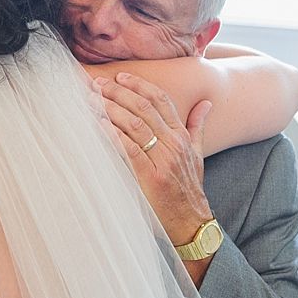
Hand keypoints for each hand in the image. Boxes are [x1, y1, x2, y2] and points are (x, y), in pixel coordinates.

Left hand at [96, 72, 212, 244]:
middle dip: (118, 92)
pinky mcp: (150, 176)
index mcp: (182, 136)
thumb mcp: (198, 154)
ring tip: (92, 100)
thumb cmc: (190, 188)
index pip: (161, 100)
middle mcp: (173, 143)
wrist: (192, 222)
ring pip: (135, 124)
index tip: (120, 76)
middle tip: (97, 84)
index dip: (140, 85)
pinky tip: (99, 125)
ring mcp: (163, 159)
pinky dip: (114, 135)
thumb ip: (197, 126)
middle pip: (143, 107)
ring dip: (111, 109)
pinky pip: (130, 150)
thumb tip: (206, 103)